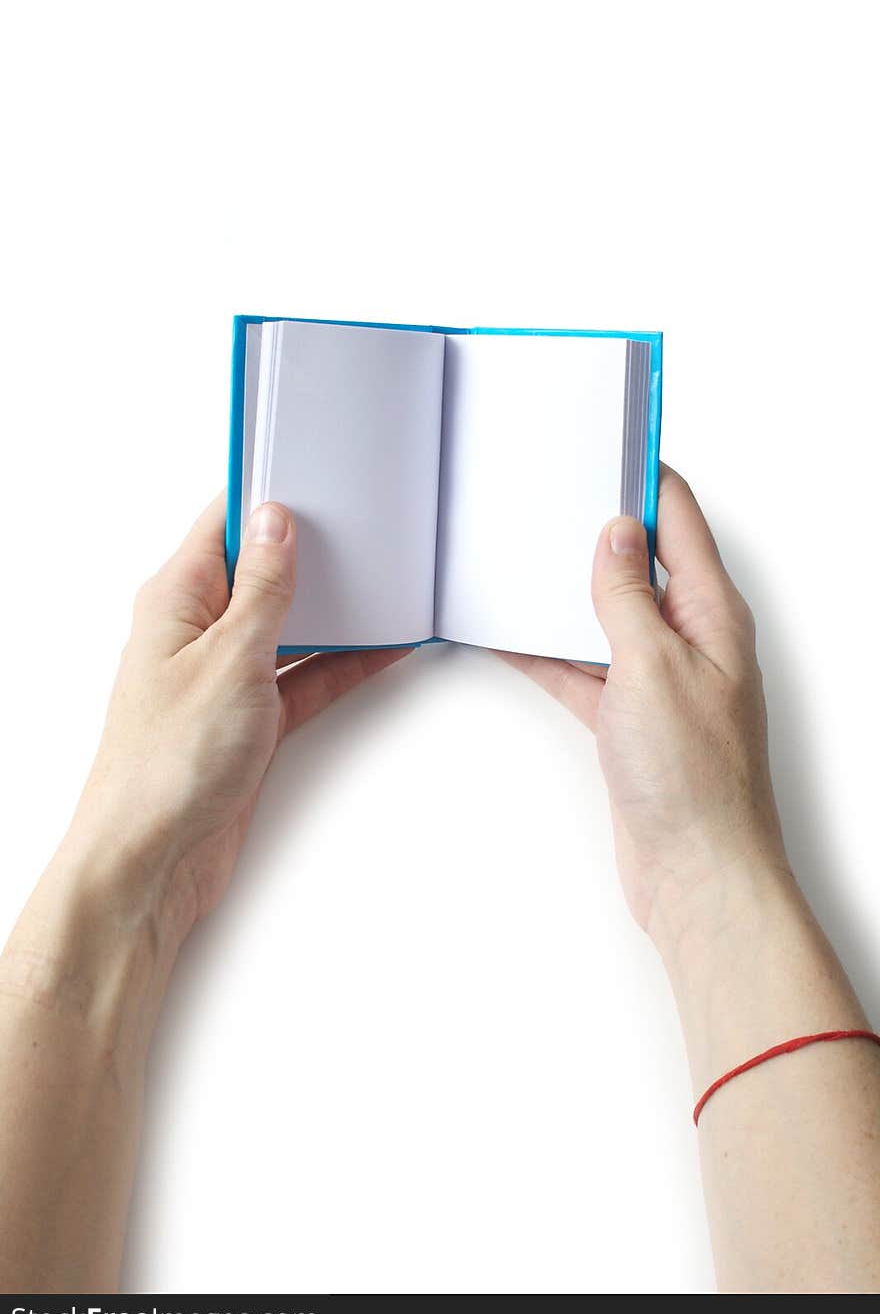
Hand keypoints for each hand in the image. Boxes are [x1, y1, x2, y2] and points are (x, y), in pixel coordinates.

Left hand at [70, 495, 409, 937]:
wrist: (153, 861)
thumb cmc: (166, 766)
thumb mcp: (229, 660)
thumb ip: (262, 591)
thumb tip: (278, 523)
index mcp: (175, 600)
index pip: (225, 524)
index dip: (269, 494)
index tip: (316, 472)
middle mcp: (196, 633)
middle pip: (262, 572)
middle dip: (312, 552)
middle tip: (365, 526)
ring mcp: (224, 677)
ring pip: (289, 625)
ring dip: (333, 613)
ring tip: (386, 585)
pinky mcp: (250, 720)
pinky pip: (304, 676)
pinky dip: (339, 664)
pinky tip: (379, 650)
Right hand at [502, 464, 789, 936]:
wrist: (696, 874)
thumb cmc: (694, 780)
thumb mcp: (652, 668)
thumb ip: (625, 598)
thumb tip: (613, 533)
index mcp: (711, 613)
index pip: (677, 519)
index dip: (641, 475)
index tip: (602, 439)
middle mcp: (690, 639)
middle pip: (638, 562)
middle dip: (593, 527)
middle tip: (543, 491)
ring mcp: (657, 679)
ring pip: (603, 614)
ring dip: (562, 591)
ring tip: (514, 555)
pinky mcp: (628, 718)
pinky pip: (581, 666)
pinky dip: (545, 650)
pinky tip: (506, 634)